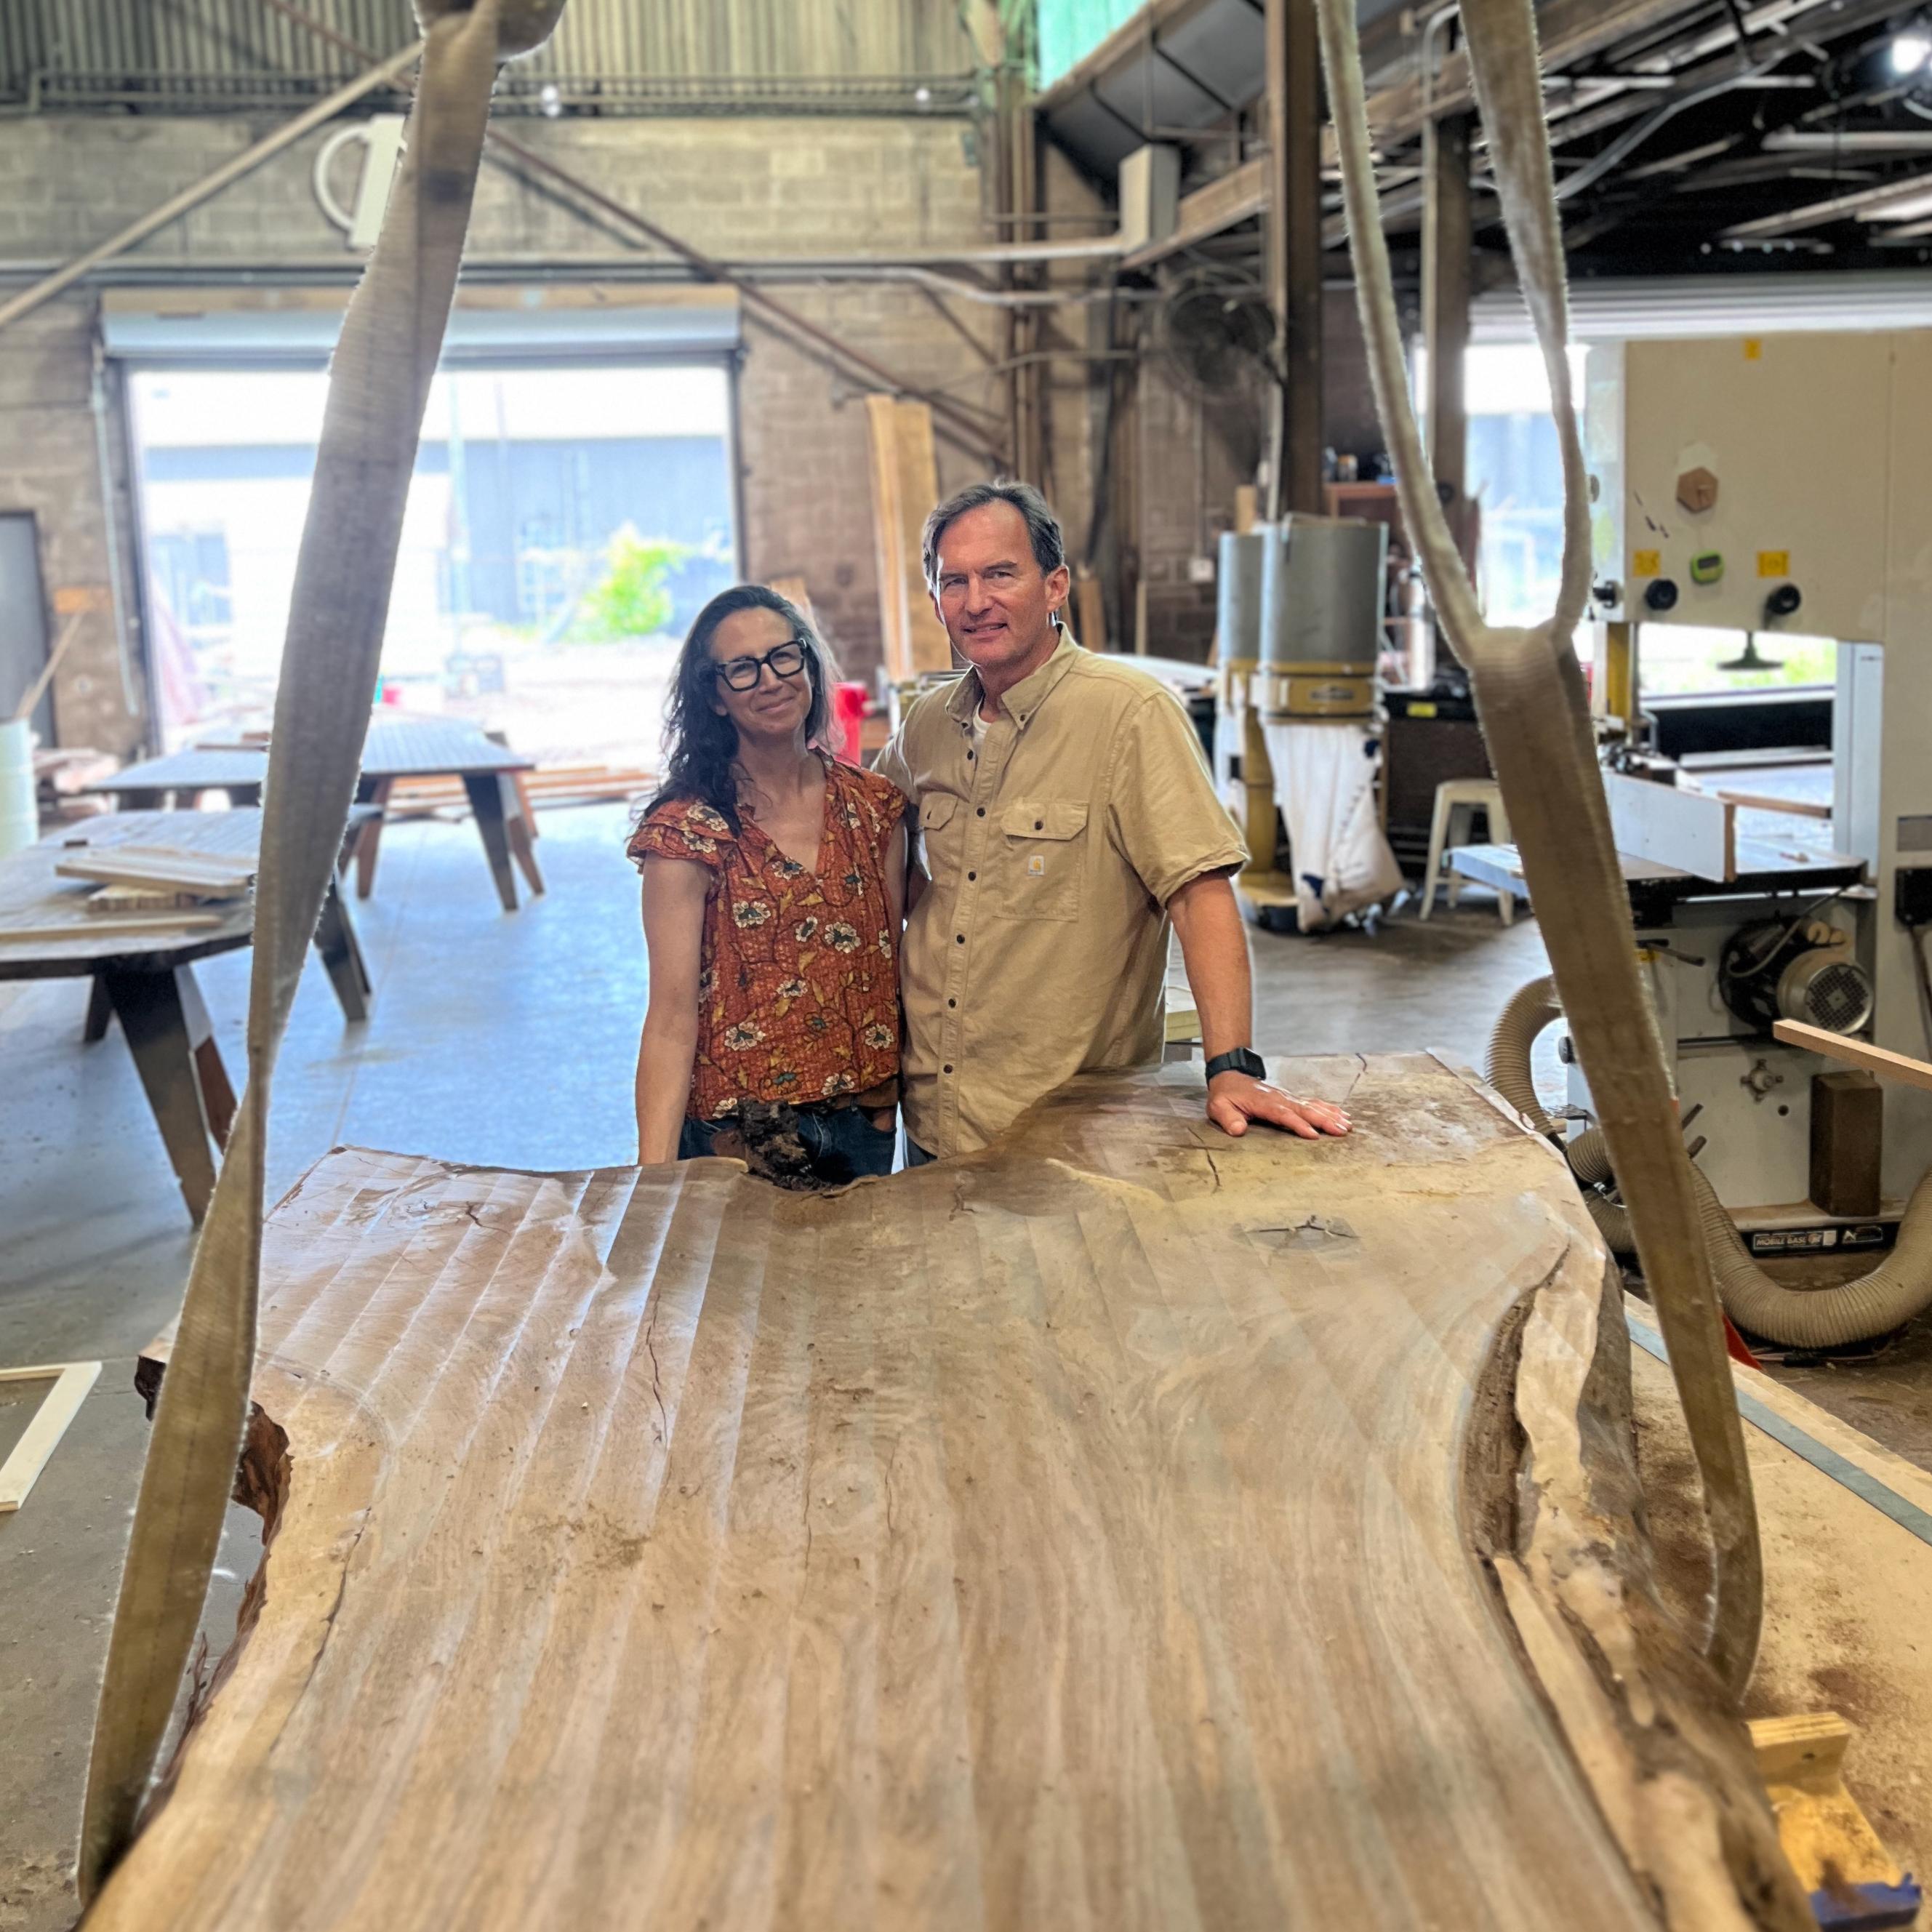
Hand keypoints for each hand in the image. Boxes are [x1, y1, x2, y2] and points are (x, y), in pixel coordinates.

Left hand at [1206, 1072, 1351, 1140]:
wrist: (1230, 1076)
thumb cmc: (1225, 1095)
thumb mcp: (1219, 1107)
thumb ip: (1228, 1118)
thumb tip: (1238, 1129)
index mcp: (1264, 1102)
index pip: (1284, 1114)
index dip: (1298, 1124)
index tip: (1313, 1134)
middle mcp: (1280, 1098)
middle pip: (1305, 1110)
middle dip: (1324, 1120)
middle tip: (1341, 1130)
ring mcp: (1288, 1097)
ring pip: (1312, 1106)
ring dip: (1330, 1115)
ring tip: (1347, 1125)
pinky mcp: (1292, 1099)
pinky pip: (1313, 1103)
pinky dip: (1328, 1108)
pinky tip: (1342, 1114)